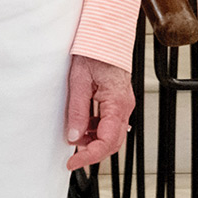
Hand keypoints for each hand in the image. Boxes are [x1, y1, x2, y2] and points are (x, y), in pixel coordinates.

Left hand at [65, 54, 135, 170]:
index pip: (107, 141)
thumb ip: (78, 111)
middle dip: (92, 152)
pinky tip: (83, 126)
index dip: (90, 156)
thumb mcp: (78, 81)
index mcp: (117, 103)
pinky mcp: (118, 102)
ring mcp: (123, 105)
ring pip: (112, 134)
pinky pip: (110, 123)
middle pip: (113, 142)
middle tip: (72, 158)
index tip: (73, 162)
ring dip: (94, 141)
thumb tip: (74, 136)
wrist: (105, 35)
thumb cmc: (93, 52)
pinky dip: (96, 130)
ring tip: (74, 137)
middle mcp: (124, 107)